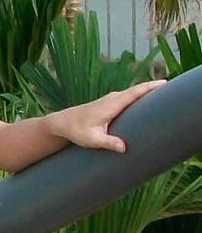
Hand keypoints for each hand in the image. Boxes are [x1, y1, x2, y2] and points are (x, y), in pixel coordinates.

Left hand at [48, 79, 167, 153]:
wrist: (62, 123)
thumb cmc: (76, 131)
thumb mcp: (92, 140)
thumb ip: (109, 143)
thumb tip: (125, 149)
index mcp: (112, 104)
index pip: (135, 92)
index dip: (150, 88)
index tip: (164, 84)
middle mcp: (112, 98)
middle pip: (137, 90)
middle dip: (153, 88)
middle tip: (170, 88)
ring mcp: (110, 100)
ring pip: (133, 93)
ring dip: (146, 92)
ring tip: (162, 94)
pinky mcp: (109, 104)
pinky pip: (128, 98)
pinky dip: (138, 96)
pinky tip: (145, 102)